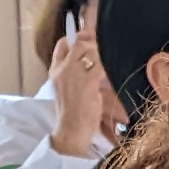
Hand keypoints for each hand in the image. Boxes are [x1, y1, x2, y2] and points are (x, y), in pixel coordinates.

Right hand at [43, 17, 121, 160]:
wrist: (70, 132)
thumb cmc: (73, 114)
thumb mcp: (68, 90)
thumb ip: (75, 74)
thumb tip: (91, 60)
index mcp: (55, 71)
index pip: (63, 44)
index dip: (77, 37)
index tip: (89, 36)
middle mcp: (62, 70)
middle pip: (78, 43)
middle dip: (93, 39)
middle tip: (105, 43)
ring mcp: (73, 75)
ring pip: (89, 50)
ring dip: (102, 50)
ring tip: (111, 55)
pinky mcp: (87, 83)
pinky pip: (100, 64)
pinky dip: (108, 63)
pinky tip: (113, 68)